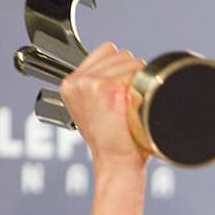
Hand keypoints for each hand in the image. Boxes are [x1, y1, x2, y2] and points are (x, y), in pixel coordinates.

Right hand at [60, 42, 148, 173]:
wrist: (116, 163)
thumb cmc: (112, 142)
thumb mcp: (91, 112)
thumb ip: (95, 88)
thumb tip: (115, 71)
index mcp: (70, 84)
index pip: (105, 51)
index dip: (120, 68)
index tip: (122, 88)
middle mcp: (78, 81)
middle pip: (120, 54)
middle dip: (130, 73)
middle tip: (128, 101)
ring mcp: (92, 83)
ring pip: (130, 61)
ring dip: (138, 79)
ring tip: (131, 104)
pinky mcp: (109, 87)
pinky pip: (137, 71)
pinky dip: (143, 85)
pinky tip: (136, 105)